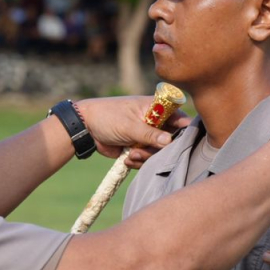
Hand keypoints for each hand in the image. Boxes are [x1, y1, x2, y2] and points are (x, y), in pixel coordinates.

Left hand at [75, 96, 190, 169]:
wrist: (86, 128)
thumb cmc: (107, 117)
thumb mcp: (129, 125)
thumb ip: (150, 134)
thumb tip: (170, 141)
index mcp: (155, 108)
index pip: (178, 116)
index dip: (183, 129)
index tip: (181, 142)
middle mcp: (154, 122)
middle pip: (171, 139)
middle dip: (159, 149)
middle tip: (144, 151)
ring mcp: (147, 136)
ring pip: (159, 152)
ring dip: (146, 157)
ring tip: (132, 155)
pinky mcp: (138, 147)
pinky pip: (147, 158)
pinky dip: (138, 161)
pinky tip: (127, 159)